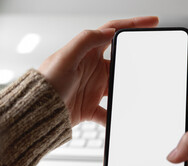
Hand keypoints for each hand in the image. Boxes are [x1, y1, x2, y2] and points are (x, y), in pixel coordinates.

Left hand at [38, 16, 158, 125]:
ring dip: (128, 92)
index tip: (152, 22)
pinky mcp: (90, 108)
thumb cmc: (45, 83)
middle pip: (121, 62)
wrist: (34, 113)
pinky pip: (108, 113)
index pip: (114, 32)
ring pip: (118, 88)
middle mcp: (92, 68)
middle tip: (153, 64)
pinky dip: (115, 119)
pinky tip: (122, 121)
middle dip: (136, 62)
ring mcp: (92, 88)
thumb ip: (86, 41)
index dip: (133, 24)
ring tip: (142, 95)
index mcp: (87, 52)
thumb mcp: (65, 57)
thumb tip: (109, 31)